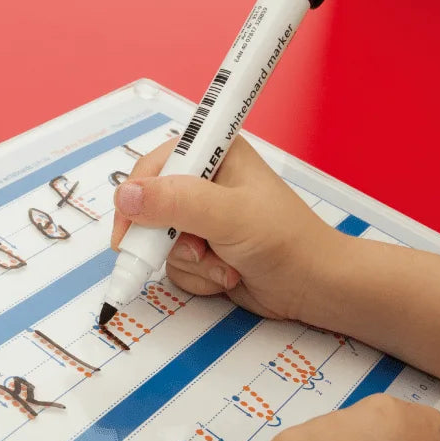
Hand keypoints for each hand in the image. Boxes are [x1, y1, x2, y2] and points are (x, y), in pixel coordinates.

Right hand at [110, 135, 341, 321]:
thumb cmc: (285, 241)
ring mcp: (203, 219)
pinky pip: (175, 266)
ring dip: (191, 263)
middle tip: (193, 253)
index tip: (128, 233)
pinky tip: (229, 276)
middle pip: (149, 208)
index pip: (154, 166)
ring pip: (160, 244)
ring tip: (226, 265)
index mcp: (215, 153)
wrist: (314, 287)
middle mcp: (205, 182)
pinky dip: (198, 278)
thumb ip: (177, 203)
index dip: (136, 198)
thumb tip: (125, 196)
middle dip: (168, 240)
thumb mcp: (229, 216)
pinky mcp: (204, 250)